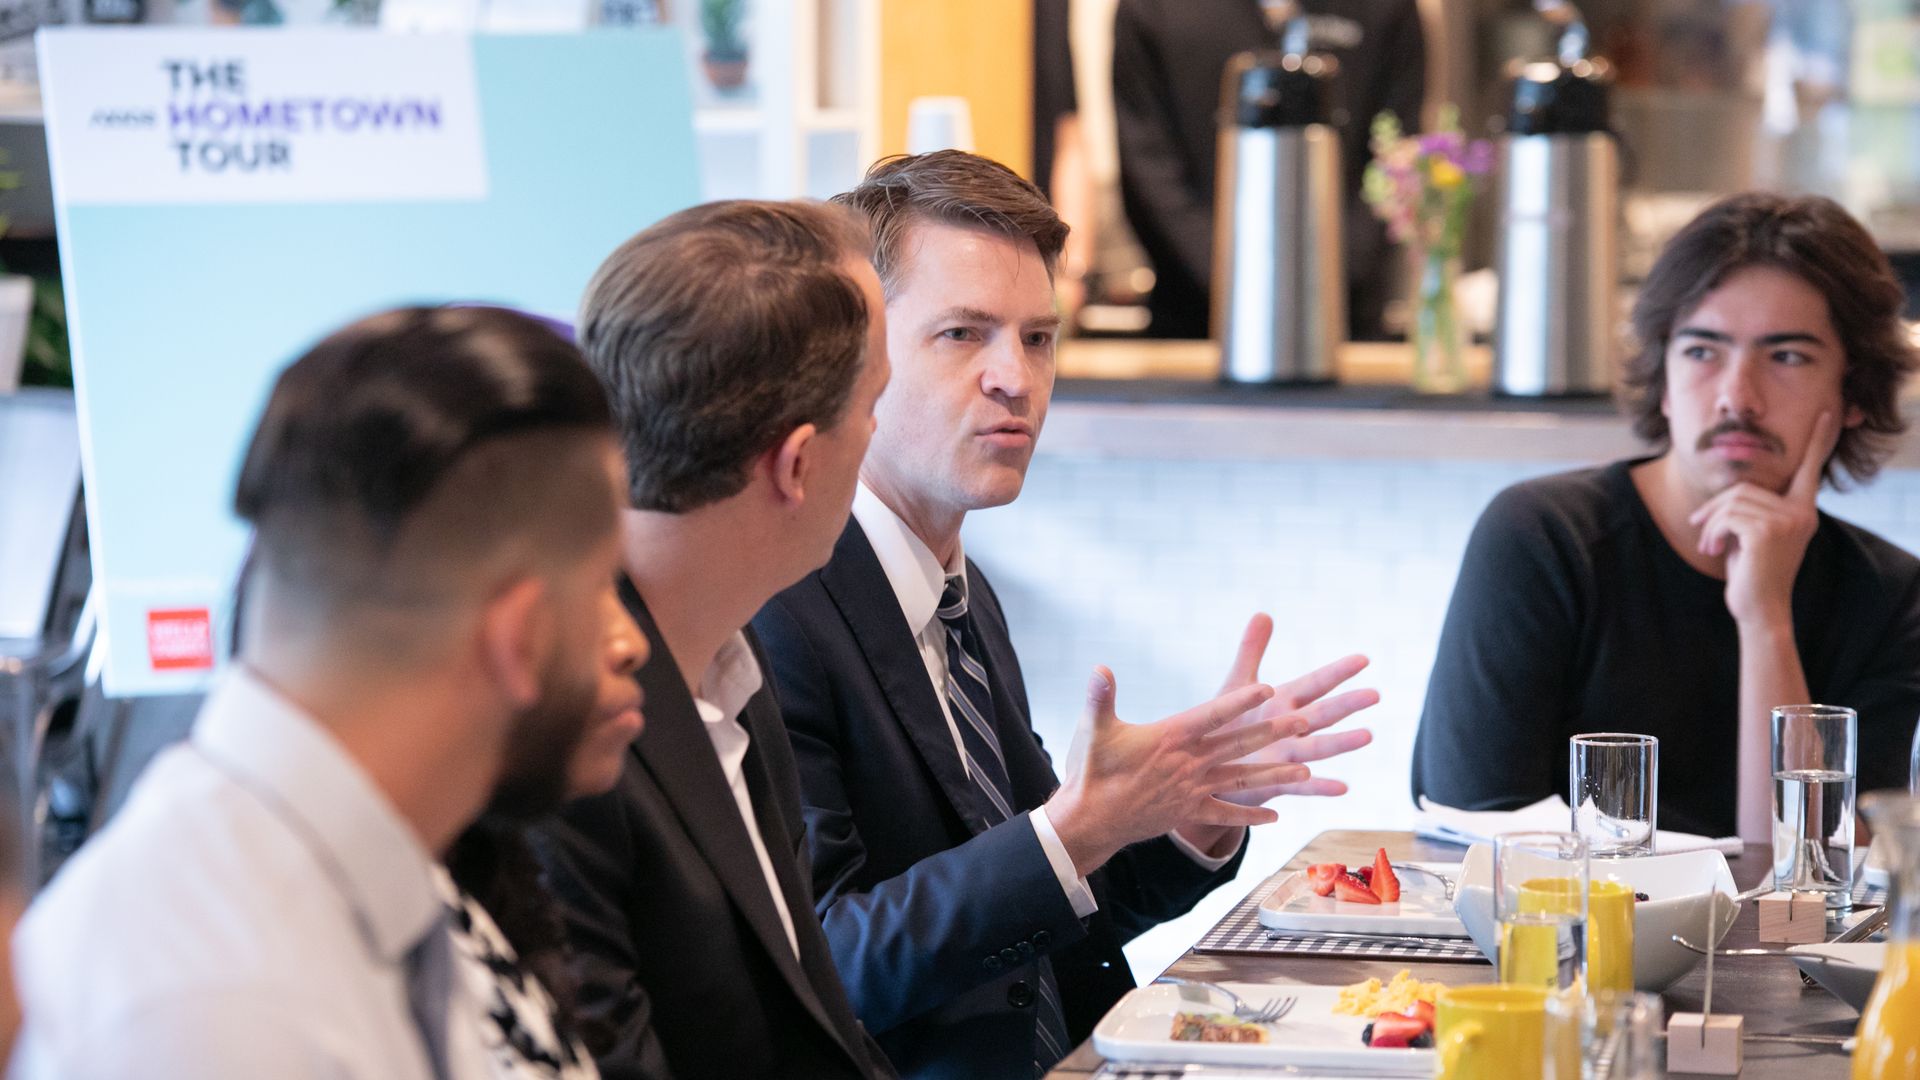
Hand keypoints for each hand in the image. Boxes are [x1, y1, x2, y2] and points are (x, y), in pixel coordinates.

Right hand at [1047, 667, 1299, 877]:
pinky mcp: (1188, 810)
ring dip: (1274, 776)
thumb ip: (1100, 697)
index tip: (1266, 688)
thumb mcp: (1093, 729)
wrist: (1090, 821)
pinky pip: (1225, 813)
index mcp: (1170, 738)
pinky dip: (1250, 816)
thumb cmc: (1090, 771)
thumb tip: (1100, 668)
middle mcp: (1188, 763)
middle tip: (1305, 721)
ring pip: (1241, 779)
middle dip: (1273, 732)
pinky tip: (1275, 816)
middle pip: (1238, 744)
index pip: (1212, 714)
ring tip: (1306, 772)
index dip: (1239, 701)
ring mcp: (1192, 789)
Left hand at [1211, 614, 1377, 803]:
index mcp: (1282, 703)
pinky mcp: (1276, 781)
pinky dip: (1320, 787)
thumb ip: (1251, 651)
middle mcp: (1290, 728)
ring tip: (1367, 736)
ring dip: (1342, 743)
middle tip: (1374, 694)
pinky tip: (1342, 787)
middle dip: (1346, 704)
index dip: (1335, 672)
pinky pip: (1302, 786)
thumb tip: (1264, 612)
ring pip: (1317, 747)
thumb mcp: (1237, 685)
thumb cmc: (1228, 723)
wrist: (1212, 767)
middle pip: (1322, 714)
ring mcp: (1286, 756)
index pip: (1313, 684)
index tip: (1362, 659)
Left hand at [1688, 411, 1835, 629]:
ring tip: (1707, 544)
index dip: (1818, 440)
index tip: (1827, 413)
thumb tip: (1730, 494)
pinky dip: (1711, 530)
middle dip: (1715, 508)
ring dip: (1710, 523)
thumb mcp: (1754, 535)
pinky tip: (1710, 549)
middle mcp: (1802, 512)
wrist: (1760, 608)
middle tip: (1700, 530)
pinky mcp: (1767, 531)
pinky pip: (1726, 515)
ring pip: (1731, 501)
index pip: (1811, 469)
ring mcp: (1787, 521)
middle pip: (1745, 487)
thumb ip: (1752, 510)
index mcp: (1803, 509)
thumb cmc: (1753, 572)